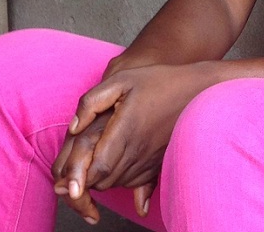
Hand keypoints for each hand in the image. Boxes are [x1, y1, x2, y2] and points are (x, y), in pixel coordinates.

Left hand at [53, 63, 211, 218]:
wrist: (198, 88)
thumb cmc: (159, 81)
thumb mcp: (122, 80)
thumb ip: (91, 101)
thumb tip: (73, 128)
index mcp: (126, 130)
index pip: (97, 168)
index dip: (78, 178)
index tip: (66, 180)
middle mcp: (139, 150)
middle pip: (104, 181)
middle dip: (85, 180)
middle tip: (73, 171)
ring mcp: (151, 158)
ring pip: (118, 183)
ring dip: (102, 180)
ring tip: (93, 164)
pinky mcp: (159, 162)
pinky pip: (134, 183)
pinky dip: (120, 181)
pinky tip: (116, 165)